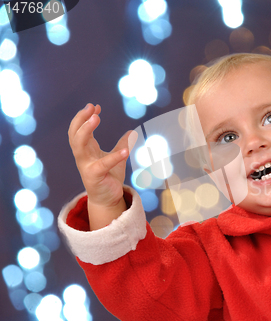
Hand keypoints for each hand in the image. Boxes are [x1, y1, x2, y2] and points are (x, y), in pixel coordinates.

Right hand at [68, 104, 136, 228]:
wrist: (107, 199)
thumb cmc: (109, 178)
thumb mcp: (117, 158)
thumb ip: (121, 145)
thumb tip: (131, 132)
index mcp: (86, 149)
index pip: (79, 129)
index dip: (84, 117)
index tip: (95, 106)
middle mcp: (83, 156)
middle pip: (75, 134)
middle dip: (81, 119)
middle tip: (91, 108)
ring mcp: (86, 166)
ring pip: (79, 145)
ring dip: (86, 130)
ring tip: (96, 118)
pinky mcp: (95, 176)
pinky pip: (103, 164)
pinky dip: (115, 157)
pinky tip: (126, 151)